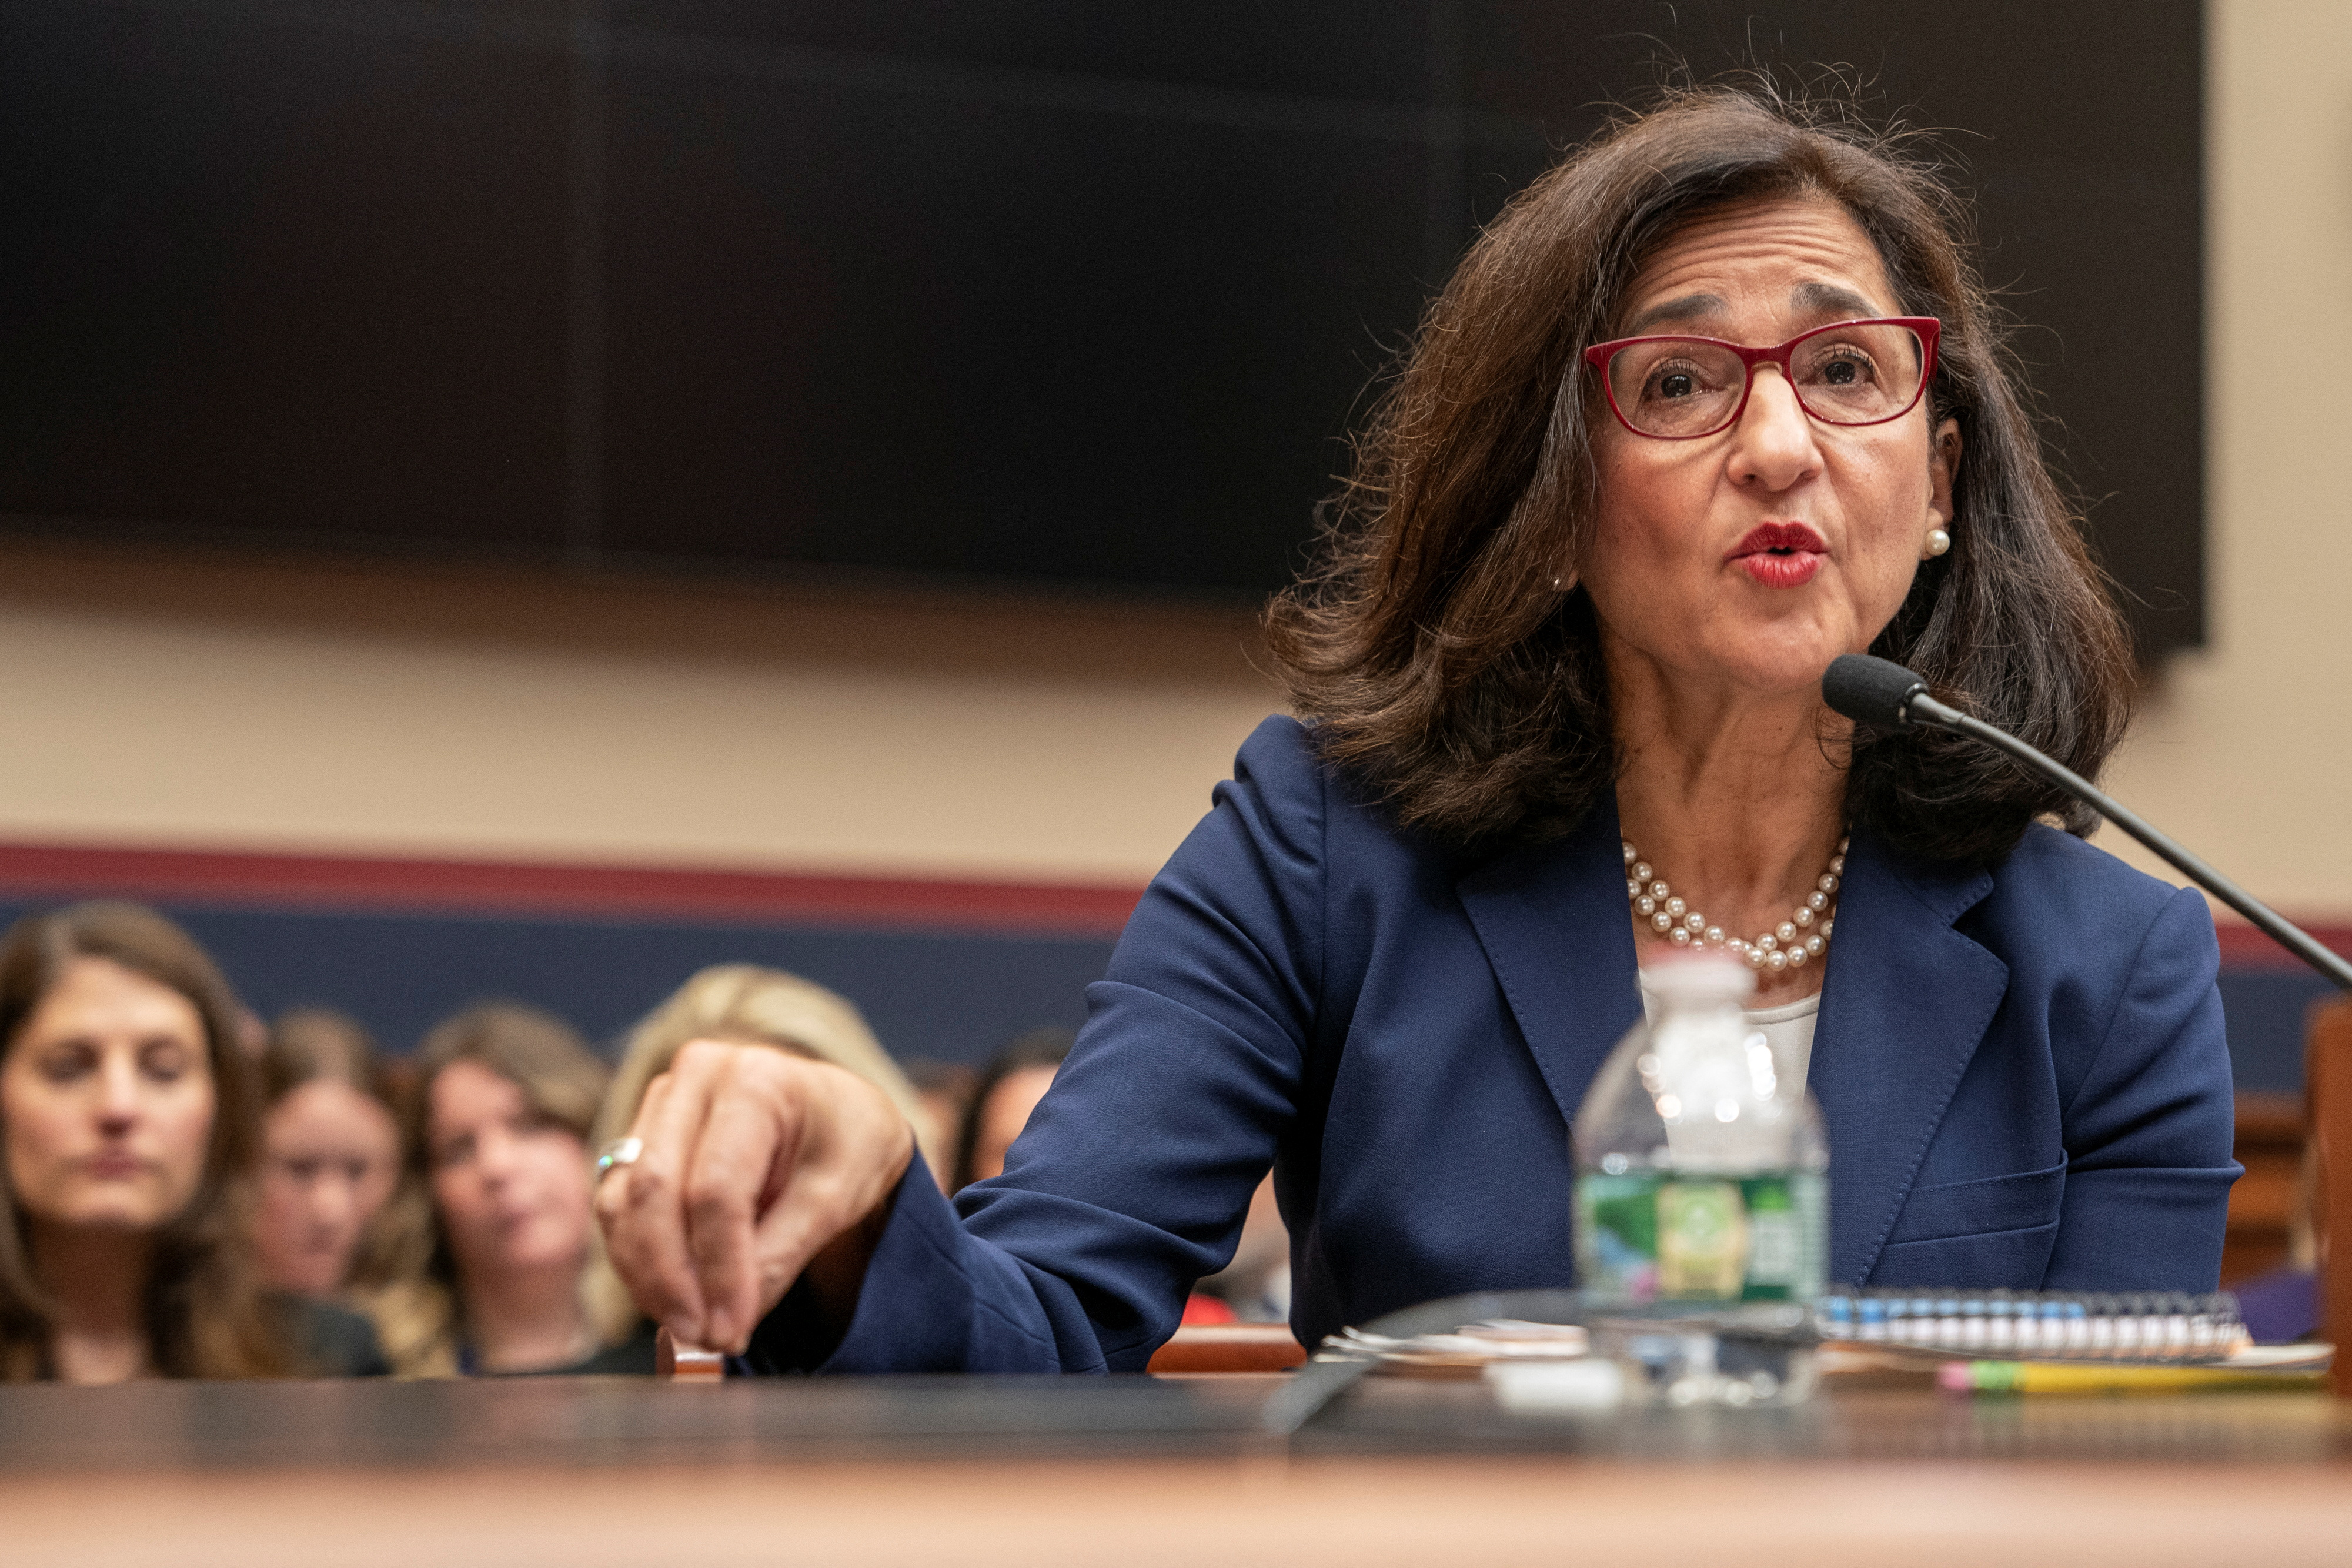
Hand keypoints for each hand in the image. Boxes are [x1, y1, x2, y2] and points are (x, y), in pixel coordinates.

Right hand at [595, 1041, 914, 1353]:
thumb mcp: (837, 1197)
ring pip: (623, 1203)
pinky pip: (618, 1207)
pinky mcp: (641, 1137)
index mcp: (756, 1079)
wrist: (838, 1116)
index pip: (718, 1188)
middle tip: (703, 1340)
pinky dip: (637, 1262)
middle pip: (656, 1191)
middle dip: (672, 1280)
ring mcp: (661, 1104)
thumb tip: (726, 1324)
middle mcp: (695, 1077)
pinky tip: (672, 1300)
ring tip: (690, 1329)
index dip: (720, 1269)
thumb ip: (781, 1256)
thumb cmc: (847, 1144)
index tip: (732, 1332)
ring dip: (647, 1278)